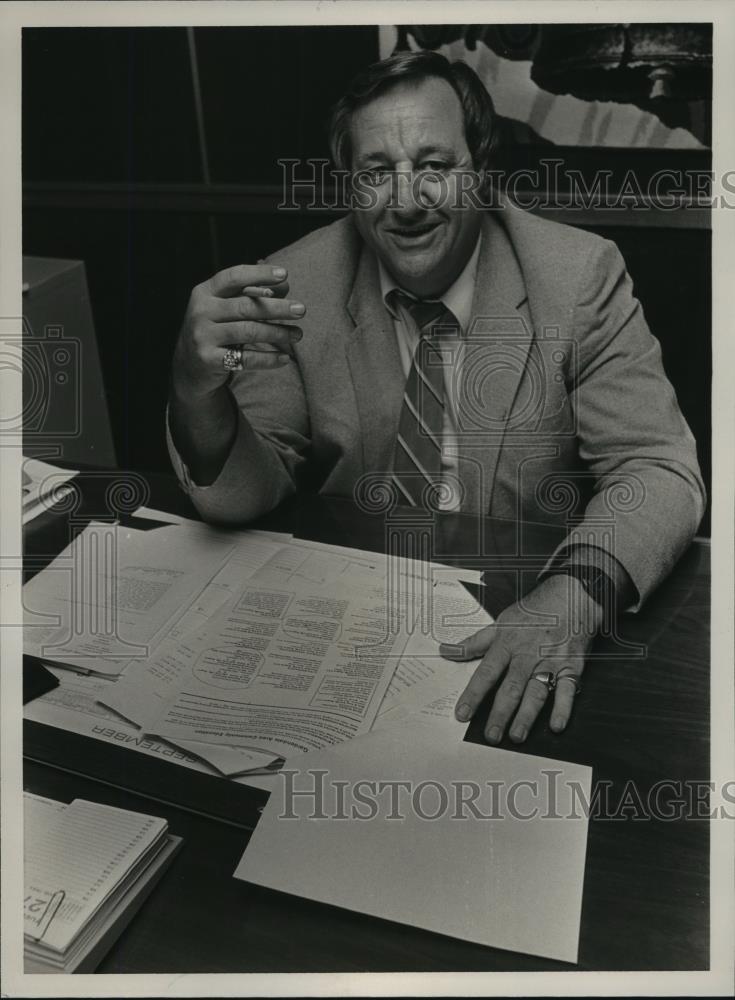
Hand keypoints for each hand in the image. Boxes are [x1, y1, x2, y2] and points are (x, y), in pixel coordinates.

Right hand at [172, 263, 304, 399]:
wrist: (190, 367)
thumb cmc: (216, 330)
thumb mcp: (228, 309)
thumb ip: (253, 296)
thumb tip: (285, 284)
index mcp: (205, 292)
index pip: (234, 277)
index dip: (259, 274)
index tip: (285, 274)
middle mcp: (201, 311)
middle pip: (246, 306)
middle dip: (277, 308)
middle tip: (301, 310)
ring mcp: (203, 336)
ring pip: (248, 331)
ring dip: (278, 333)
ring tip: (298, 335)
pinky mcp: (209, 359)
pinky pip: (245, 358)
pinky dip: (268, 359)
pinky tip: (285, 358)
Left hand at [442, 574, 602, 742]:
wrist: (570, 597)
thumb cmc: (533, 612)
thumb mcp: (501, 622)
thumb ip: (474, 642)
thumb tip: (446, 650)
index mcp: (507, 644)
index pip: (486, 673)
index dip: (474, 694)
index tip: (463, 713)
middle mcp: (527, 654)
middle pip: (511, 687)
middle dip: (500, 713)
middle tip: (492, 735)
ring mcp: (550, 661)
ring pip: (537, 692)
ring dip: (527, 716)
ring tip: (517, 735)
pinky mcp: (571, 667)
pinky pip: (567, 689)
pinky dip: (563, 708)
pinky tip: (556, 724)